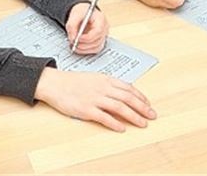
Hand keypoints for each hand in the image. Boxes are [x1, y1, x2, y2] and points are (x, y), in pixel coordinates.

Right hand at [34, 67, 155, 131]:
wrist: (55, 84)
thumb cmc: (72, 81)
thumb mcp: (94, 78)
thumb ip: (108, 85)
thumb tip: (122, 93)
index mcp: (105, 79)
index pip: (128, 88)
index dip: (141, 97)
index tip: (148, 104)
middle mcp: (102, 88)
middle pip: (128, 98)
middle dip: (142, 108)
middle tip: (151, 115)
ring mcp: (95, 99)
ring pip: (120, 107)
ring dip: (133, 116)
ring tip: (142, 123)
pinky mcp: (86, 109)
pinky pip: (104, 117)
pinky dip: (115, 123)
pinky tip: (122, 128)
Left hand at [65, 3, 107, 53]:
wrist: (82, 12)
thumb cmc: (81, 12)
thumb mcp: (74, 15)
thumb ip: (72, 26)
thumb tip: (72, 38)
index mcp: (101, 19)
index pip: (98, 31)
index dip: (88, 37)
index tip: (77, 39)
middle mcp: (104, 28)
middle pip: (98, 41)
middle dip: (84, 45)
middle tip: (73, 43)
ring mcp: (103, 36)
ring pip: (96, 48)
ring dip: (84, 49)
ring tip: (74, 45)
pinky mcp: (99, 41)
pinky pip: (94, 49)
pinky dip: (85, 50)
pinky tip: (78, 47)